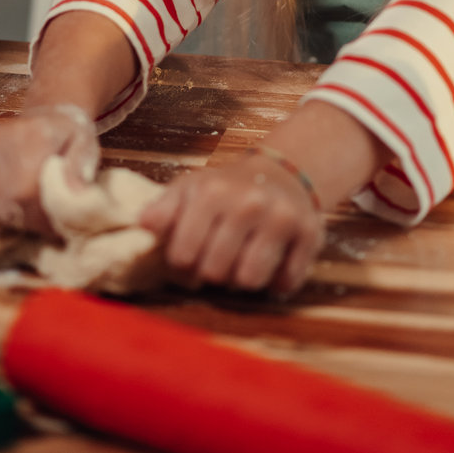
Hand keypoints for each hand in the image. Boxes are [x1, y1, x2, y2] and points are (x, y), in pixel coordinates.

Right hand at [0, 104, 99, 236]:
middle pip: (3, 207)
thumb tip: (74, 193)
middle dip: (23, 223)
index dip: (42, 222)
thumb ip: (79, 169)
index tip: (54, 228)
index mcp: (30, 140)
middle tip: (38, 220)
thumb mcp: (83, 145)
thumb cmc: (65, 137)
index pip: (28, 197)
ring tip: (19, 213)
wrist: (43, 114)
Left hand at [139, 150, 323, 295]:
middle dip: (211, 273)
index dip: (181, 265)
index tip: (187, 257)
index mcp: (212, 192)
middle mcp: (249, 203)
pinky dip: (275, 280)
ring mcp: (282, 218)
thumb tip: (143, 224)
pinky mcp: (310, 234)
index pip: (183, 256)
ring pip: (250, 280)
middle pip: (216, 272)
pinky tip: (269, 261)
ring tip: (240, 260)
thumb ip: (163, 208)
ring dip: (241, 279)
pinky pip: (285, 282)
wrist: (282, 172)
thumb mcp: (190, 188)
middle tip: (215, 259)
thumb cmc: (227, 187)